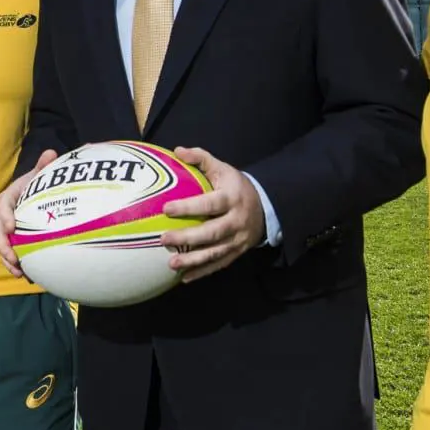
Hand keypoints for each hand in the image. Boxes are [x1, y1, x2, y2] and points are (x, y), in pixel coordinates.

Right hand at [0, 150, 56, 277]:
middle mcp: (5, 215)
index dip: (5, 216)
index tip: (11, 227)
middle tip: (13, 258)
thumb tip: (51, 153)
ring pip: (3, 246)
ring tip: (18, 272)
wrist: (37, 195)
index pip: (3, 204)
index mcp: (9, 197)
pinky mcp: (15, 240)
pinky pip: (12, 253)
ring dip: (8, 260)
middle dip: (3, 246)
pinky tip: (26, 276)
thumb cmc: (37, 184)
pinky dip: (16, 264)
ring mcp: (8, 229)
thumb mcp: (39, 175)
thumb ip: (43, 166)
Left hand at [160, 147, 266, 282]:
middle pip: (212, 232)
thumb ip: (201, 159)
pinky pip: (219, 264)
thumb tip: (177, 151)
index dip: (189, 207)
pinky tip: (184, 278)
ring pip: (215, 253)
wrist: (266, 207)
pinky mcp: (237, 252)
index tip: (166, 209)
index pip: (210, 203)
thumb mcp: (223, 169)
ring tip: (171, 264)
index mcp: (232, 198)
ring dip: (193, 261)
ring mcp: (238, 239)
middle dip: (188, 237)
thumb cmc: (235, 186)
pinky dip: (202, 272)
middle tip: (163, 239)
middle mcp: (236, 221)